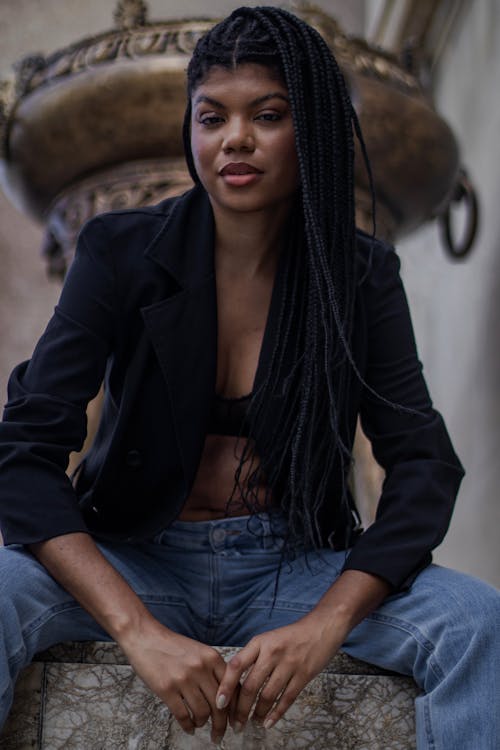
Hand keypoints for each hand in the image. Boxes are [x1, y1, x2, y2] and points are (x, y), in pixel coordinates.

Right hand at [119, 618, 228, 742]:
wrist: (145, 636)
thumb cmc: (171, 645)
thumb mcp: (199, 651)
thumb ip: (212, 669)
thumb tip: (225, 695)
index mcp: (211, 657)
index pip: (232, 687)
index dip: (235, 708)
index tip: (234, 720)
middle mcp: (200, 668)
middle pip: (219, 705)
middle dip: (221, 724)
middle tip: (219, 733)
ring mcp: (183, 679)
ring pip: (202, 712)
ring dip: (203, 724)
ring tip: (200, 725)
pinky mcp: (166, 689)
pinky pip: (183, 715)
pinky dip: (188, 726)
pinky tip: (189, 727)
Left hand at [216, 613, 345, 731]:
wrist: (321, 627)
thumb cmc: (292, 635)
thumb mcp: (268, 639)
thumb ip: (253, 656)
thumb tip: (234, 681)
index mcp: (259, 642)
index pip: (236, 665)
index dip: (226, 686)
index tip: (219, 703)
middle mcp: (272, 652)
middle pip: (250, 686)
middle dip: (240, 709)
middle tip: (236, 723)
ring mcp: (288, 664)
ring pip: (267, 696)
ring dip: (257, 713)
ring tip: (252, 722)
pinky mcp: (303, 675)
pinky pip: (286, 698)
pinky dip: (276, 713)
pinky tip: (269, 722)